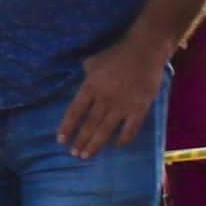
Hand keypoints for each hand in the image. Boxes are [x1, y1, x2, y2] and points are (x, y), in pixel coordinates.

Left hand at [57, 40, 167, 159]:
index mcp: (90, 87)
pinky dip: (124, 138)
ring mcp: (123, 105)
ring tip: (87, 155)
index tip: (60, 140)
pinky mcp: (140, 108)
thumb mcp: (93, 62)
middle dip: (80, 141)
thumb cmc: (116, 54)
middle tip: (74, 154)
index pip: (74, 112)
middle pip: (89, 125)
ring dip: (95, 144)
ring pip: (106, 130)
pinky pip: (131, 128)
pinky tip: (117, 145)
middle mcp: (104, 99)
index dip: (67, 127)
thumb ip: (85, 76)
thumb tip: (79, 85)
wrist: (145, 50)